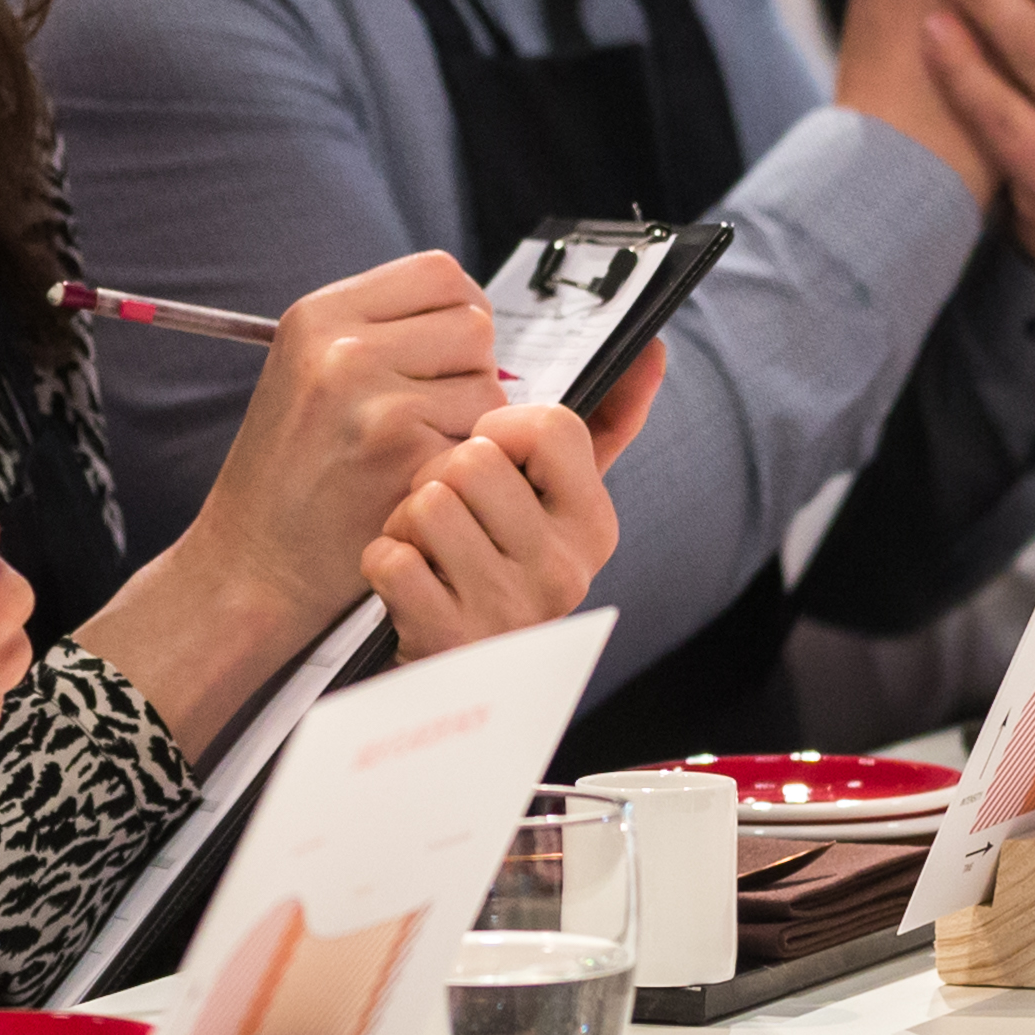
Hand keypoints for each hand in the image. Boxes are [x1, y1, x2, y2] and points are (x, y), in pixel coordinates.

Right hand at [185, 249, 509, 626]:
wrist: (254, 562)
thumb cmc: (287, 471)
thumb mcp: (305, 371)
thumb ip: (379, 330)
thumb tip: (472, 313)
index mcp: (317, 316)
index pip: (438, 272)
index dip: (460, 309)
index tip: (449, 350)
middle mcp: (342, 349)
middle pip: (473, 323)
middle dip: (471, 366)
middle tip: (434, 409)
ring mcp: (376, 402)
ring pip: (488, 383)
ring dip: (474, 419)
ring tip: (419, 448)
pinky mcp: (406, 457)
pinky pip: (481, 441)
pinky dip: (464, 464)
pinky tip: (419, 481)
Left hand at [361, 344, 657, 654]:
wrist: (456, 685)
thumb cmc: (497, 571)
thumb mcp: (555, 507)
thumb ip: (605, 428)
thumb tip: (652, 349)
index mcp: (594, 526)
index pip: (546, 424)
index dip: (496, 429)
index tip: (490, 457)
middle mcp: (564, 569)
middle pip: (472, 460)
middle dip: (440, 480)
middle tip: (449, 520)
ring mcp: (507, 608)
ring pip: (427, 504)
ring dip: (408, 523)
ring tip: (428, 552)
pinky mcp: (447, 640)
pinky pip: (391, 558)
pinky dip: (382, 563)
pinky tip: (406, 586)